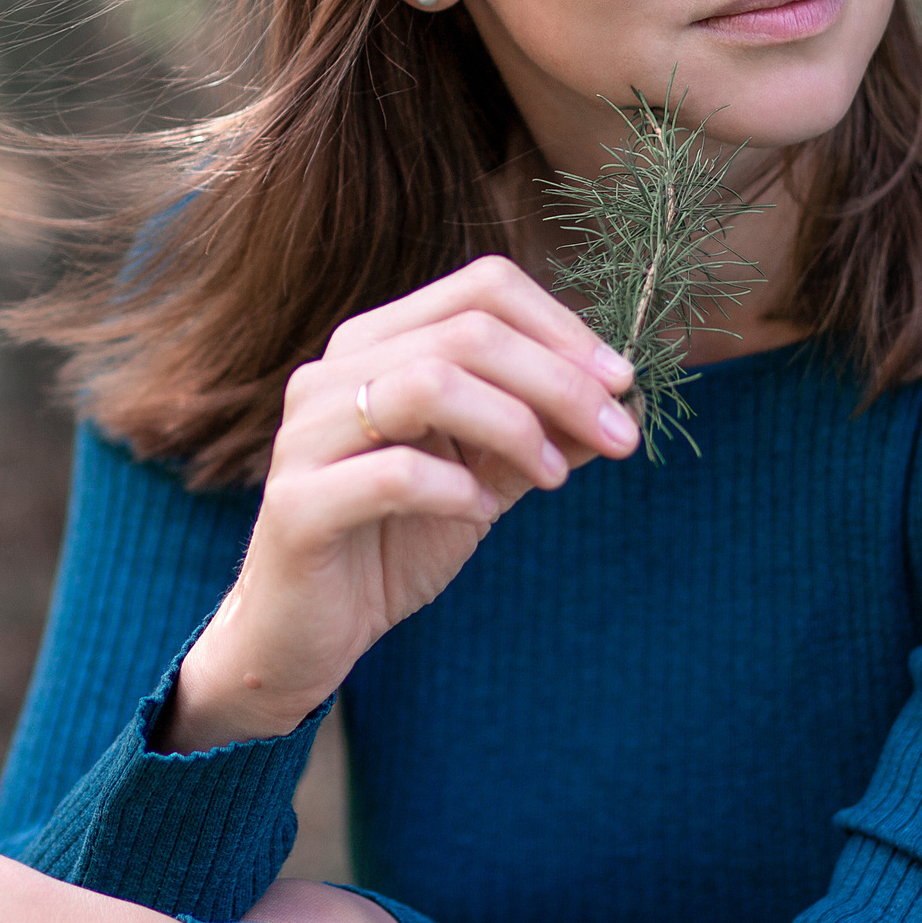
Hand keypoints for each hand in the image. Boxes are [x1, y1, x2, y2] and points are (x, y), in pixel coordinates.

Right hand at [163, 255, 637, 750]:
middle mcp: (333, 372)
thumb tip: (624, 397)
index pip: (482, 288)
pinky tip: (482, 513)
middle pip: (467, 332)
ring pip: (428, 384)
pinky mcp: (296, 504)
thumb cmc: (394, 541)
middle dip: (561, 380)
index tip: (622, 383)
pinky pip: (394, 473)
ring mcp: (306, 435)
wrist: (305, 634)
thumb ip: (543, 432)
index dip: (563, 328)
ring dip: (515, 426)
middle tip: (619, 435)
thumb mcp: (486, 477)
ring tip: (553, 476)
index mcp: (377, 345)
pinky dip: (457, 490)